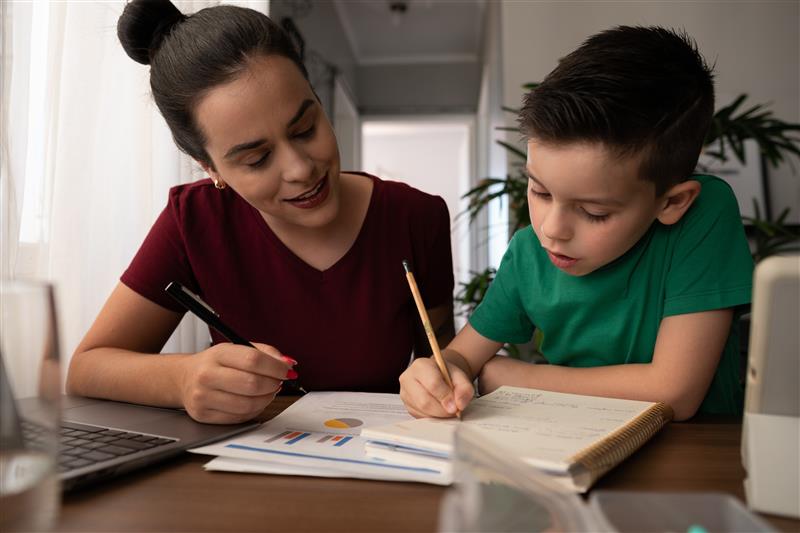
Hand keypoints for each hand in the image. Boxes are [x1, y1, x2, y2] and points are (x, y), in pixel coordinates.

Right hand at [178, 342, 294, 423]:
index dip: (276, 367)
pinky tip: (254, 401)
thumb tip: (288, 364)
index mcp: (217, 354)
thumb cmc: (215, 363)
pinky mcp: (203, 416)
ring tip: (268, 391)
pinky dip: (254, 410)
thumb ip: (265, 353)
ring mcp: (203, 397)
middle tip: (279, 382)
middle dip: (273, 384)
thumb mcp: (236, 349)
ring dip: (266, 399)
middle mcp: (207, 375)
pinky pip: (239, 417)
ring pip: (248, 405)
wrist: (184, 378)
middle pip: (252, 384)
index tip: (286, 370)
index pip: (253, 360)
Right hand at [399, 356, 473, 417]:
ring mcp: (405, 393)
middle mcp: (408, 378)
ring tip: (447, 408)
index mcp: (421, 365)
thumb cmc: (447, 375)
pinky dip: (433, 417)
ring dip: (439, 415)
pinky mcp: (407, 406)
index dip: (446, 397)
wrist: (438, 375)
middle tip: (454, 410)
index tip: (456, 406)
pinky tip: (439, 410)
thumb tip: (460, 404)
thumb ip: (464, 388)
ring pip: (422, 411)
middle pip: (424, 401)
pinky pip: (420, 417)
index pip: (433, 384)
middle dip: (442, 410)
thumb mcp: (460, 376)